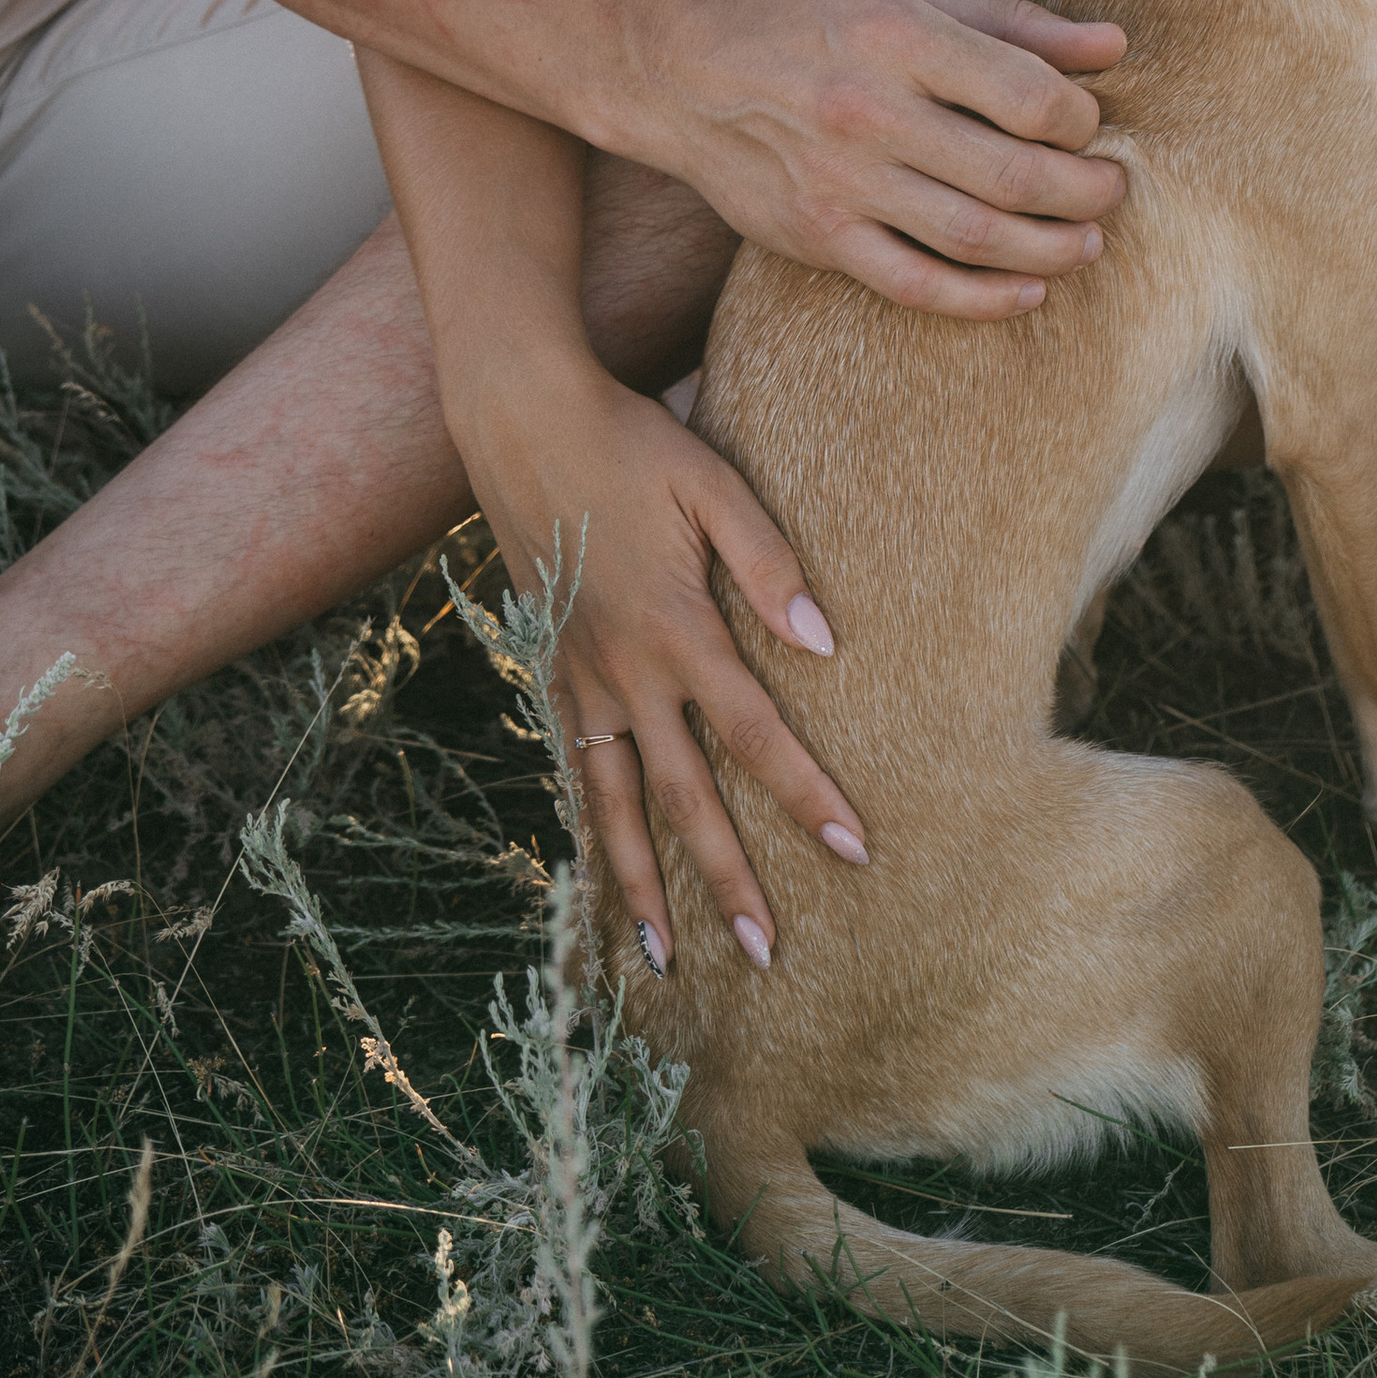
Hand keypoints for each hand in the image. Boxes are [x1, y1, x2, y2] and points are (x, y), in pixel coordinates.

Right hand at [470, 371, 861, 969]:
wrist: (521, 417)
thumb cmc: (630, 439)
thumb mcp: (711, 483)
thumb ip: (769, 563)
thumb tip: (824, 644)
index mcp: (675, 627)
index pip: (755, 734)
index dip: (806, 794)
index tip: (854, 849)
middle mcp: (625, 669)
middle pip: (684, 796)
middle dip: (726, 879)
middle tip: (766, 955)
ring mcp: (580, 672)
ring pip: (613, 802)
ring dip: (640, 883)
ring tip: (661, 959)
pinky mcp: (552, 661)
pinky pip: (575, 763)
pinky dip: (589, 823)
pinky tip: (602, 861)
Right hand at [643, 0, 1128, 317]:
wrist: (687, 74)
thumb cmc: (817, 26)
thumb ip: (1017, 23)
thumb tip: (1115, 44)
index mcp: (902, 38)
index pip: (1027, 95)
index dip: (1079, 119)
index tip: (1086, 125)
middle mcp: (873, 112)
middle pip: (1012, 174)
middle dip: (1084, 192)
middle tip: (1111, 191)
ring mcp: (843, 183)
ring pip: (974, 237)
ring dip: (1050, 248)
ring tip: (1087, 242)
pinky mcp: (819, 237)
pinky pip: (916, 284)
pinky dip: (983, 299)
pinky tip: (1028, 290)